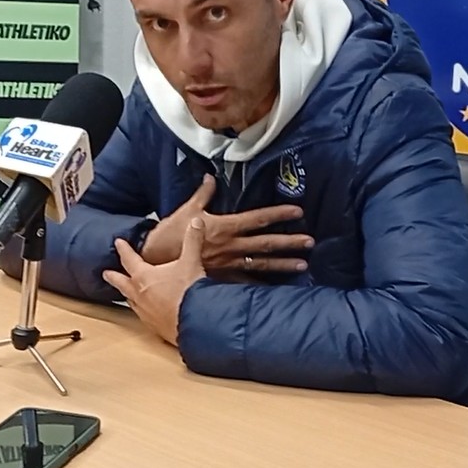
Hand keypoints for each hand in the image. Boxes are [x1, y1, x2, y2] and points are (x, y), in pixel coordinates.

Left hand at [105, 217, 206, 346]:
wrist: (194, 321)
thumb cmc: (188, 292)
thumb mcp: (191, 261)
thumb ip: (192, 240)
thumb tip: (196, 221)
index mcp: (144, 277)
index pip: (129, 259)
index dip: (123, 249)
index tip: (117, 243)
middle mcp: (139, 295)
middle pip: (121, 283)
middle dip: (113, 276)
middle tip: (105, 274)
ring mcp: (145, 312)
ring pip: (130, 301)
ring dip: (126, 294)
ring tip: (125, 293)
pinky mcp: (153, 326)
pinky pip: (142, 315)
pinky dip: (141, 310)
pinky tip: (146, 311)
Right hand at [141, 174, 312, 272]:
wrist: (157, 260)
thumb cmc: (170, 233)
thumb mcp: (188, 209)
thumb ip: (204, 194)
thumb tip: (211, 177)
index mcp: (225, 226)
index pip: (257, 219)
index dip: (278, 214)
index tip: (297, 212)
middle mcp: (231, 245)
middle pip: (265, 243)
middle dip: (289, 242)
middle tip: (310, 242)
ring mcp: (228, 263)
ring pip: (261, 263)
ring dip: (282, 264)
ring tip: (302, 265)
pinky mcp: (222, 276)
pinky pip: (244, 282)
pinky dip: (261, 286)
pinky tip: (276, 291)